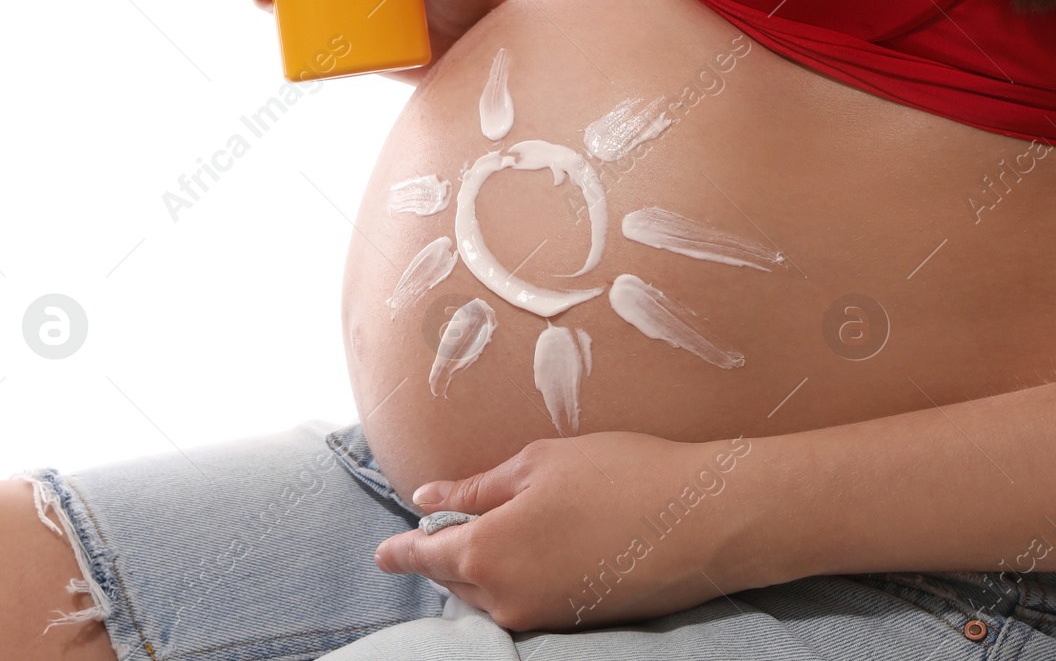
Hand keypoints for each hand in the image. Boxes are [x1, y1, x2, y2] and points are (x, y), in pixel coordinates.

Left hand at [374, 432, 758, 631]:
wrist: (705, 520)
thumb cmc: (618, 475)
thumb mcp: (535, 465)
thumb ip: (475, 489)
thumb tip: (428, 497)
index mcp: (485, 553)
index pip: (424, 556)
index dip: (400, 551)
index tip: (381, 553)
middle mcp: (506, 598)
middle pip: (454, 579)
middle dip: (443, 553)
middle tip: (443, 522)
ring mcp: (543, 617)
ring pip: (489, 594)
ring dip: (480, 567)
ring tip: (491, 529)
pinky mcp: (577, 622)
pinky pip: (524, 602)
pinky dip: (514, 578)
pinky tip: (534, 549)